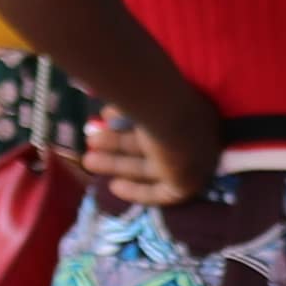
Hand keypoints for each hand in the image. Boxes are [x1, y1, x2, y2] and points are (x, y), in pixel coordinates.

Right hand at [81, 101, 226, 208]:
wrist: (166, 109)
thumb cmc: (150, 94)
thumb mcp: (137, 96)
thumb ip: (127, 106)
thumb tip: (108, 112)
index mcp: (190, 108)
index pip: (160, 123)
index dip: (131, 126)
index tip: (107, 123)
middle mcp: (197, 133)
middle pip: (150, 144)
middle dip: (117, 144)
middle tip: (92, 142)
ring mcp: (196, 159)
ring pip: (150, 165)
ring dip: (117, 163)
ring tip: (88, 161)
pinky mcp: (188, 182)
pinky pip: (161, 191)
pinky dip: (138, 190)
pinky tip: (114, 187)